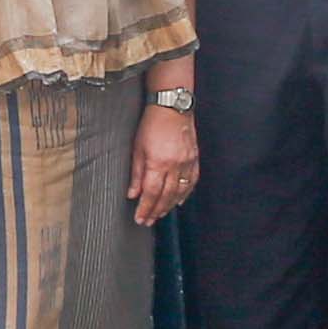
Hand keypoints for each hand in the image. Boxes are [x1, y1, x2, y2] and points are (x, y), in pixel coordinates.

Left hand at [127, 104, 200, 226]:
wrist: (172, 107)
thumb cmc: (151, 124)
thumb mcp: (137, 148)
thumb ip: (136, 173)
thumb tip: (132, 194)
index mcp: (158, 163)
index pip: (151, 193)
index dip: (145, 208)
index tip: (140, 219)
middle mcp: (175, 166)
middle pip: (166, 196)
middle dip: (156, 211)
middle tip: (149, 221)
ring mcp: (187, 163)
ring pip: (180, 192)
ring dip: (169, 206)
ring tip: (160, 214)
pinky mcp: (195, 158)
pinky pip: (192, 181)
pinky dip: (185, 193)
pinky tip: (179, 201)